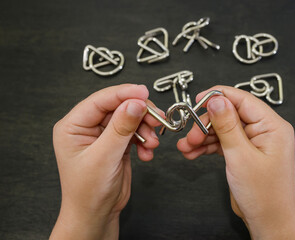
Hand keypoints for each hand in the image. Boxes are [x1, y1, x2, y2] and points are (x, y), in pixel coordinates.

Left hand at [50, 84, 163, 239]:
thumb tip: (135, 103)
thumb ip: (121, 128)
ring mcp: (104, 135)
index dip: (124, 94)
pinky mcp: (117, 143)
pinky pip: (135, 133)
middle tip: (156, 118)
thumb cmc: (88, 192)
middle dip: (140, 113)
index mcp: (73, 126)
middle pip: (118, 107)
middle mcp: (87, 127)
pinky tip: (147, 154)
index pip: (100, 100)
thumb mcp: (104, 157)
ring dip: (145, 129)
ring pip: (130, 119)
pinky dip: (145, 141)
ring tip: (152, 143)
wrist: (97, 214)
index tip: (144, 93)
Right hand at [177, 86, 294, 238]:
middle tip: (191, 135)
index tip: (198, 99)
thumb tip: (216, 100)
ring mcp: (252, 142)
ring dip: (202, 137)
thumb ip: (227, 125)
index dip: (219, 96)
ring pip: (222, 129)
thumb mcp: (241, 156)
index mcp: (272, 126)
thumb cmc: (264, 194)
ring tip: (186, 147)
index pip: (243, 100)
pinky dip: (207, 147)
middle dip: (206, 124)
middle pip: (229, 115)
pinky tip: (193, 152)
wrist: (267, 221)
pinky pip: (222, 142)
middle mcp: (263, 131)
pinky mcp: (243, 152)